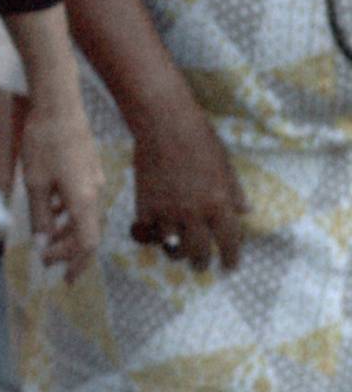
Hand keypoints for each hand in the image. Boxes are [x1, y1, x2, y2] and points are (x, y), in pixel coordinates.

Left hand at [18, 102, 103, 283]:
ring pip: (84, 216)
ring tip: (45, 240)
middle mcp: (95, 192)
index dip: (76, 264)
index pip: (88, 244)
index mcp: (84, 200)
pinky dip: (68, 213)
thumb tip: (42, 243)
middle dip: (67, 250)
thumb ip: (40, 216)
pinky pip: (82, 200)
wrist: (58, 105)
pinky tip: (51, 211)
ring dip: (66, 232)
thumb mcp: (35, 184)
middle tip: (46, 261)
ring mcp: (94, 180)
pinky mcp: (88, 169)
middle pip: (87, 232)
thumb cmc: (44, 143)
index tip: (62, 277)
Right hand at [128, 87, 247, 272]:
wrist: (164, 124)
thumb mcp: (226, 166)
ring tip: (177, 253)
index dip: (230, 259)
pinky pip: (150, 231)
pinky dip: (153, 235)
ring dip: (176, 254)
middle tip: (201, 266)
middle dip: (201, 264)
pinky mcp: (145, 205)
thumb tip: (246, 212)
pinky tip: (157, 232)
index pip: (229, 242)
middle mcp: (194, 212)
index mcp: (219, 203)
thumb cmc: (200, 139)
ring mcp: (167, 210)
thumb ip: (234, 192)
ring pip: (172, 246)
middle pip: (198, 252)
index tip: (229, 267)